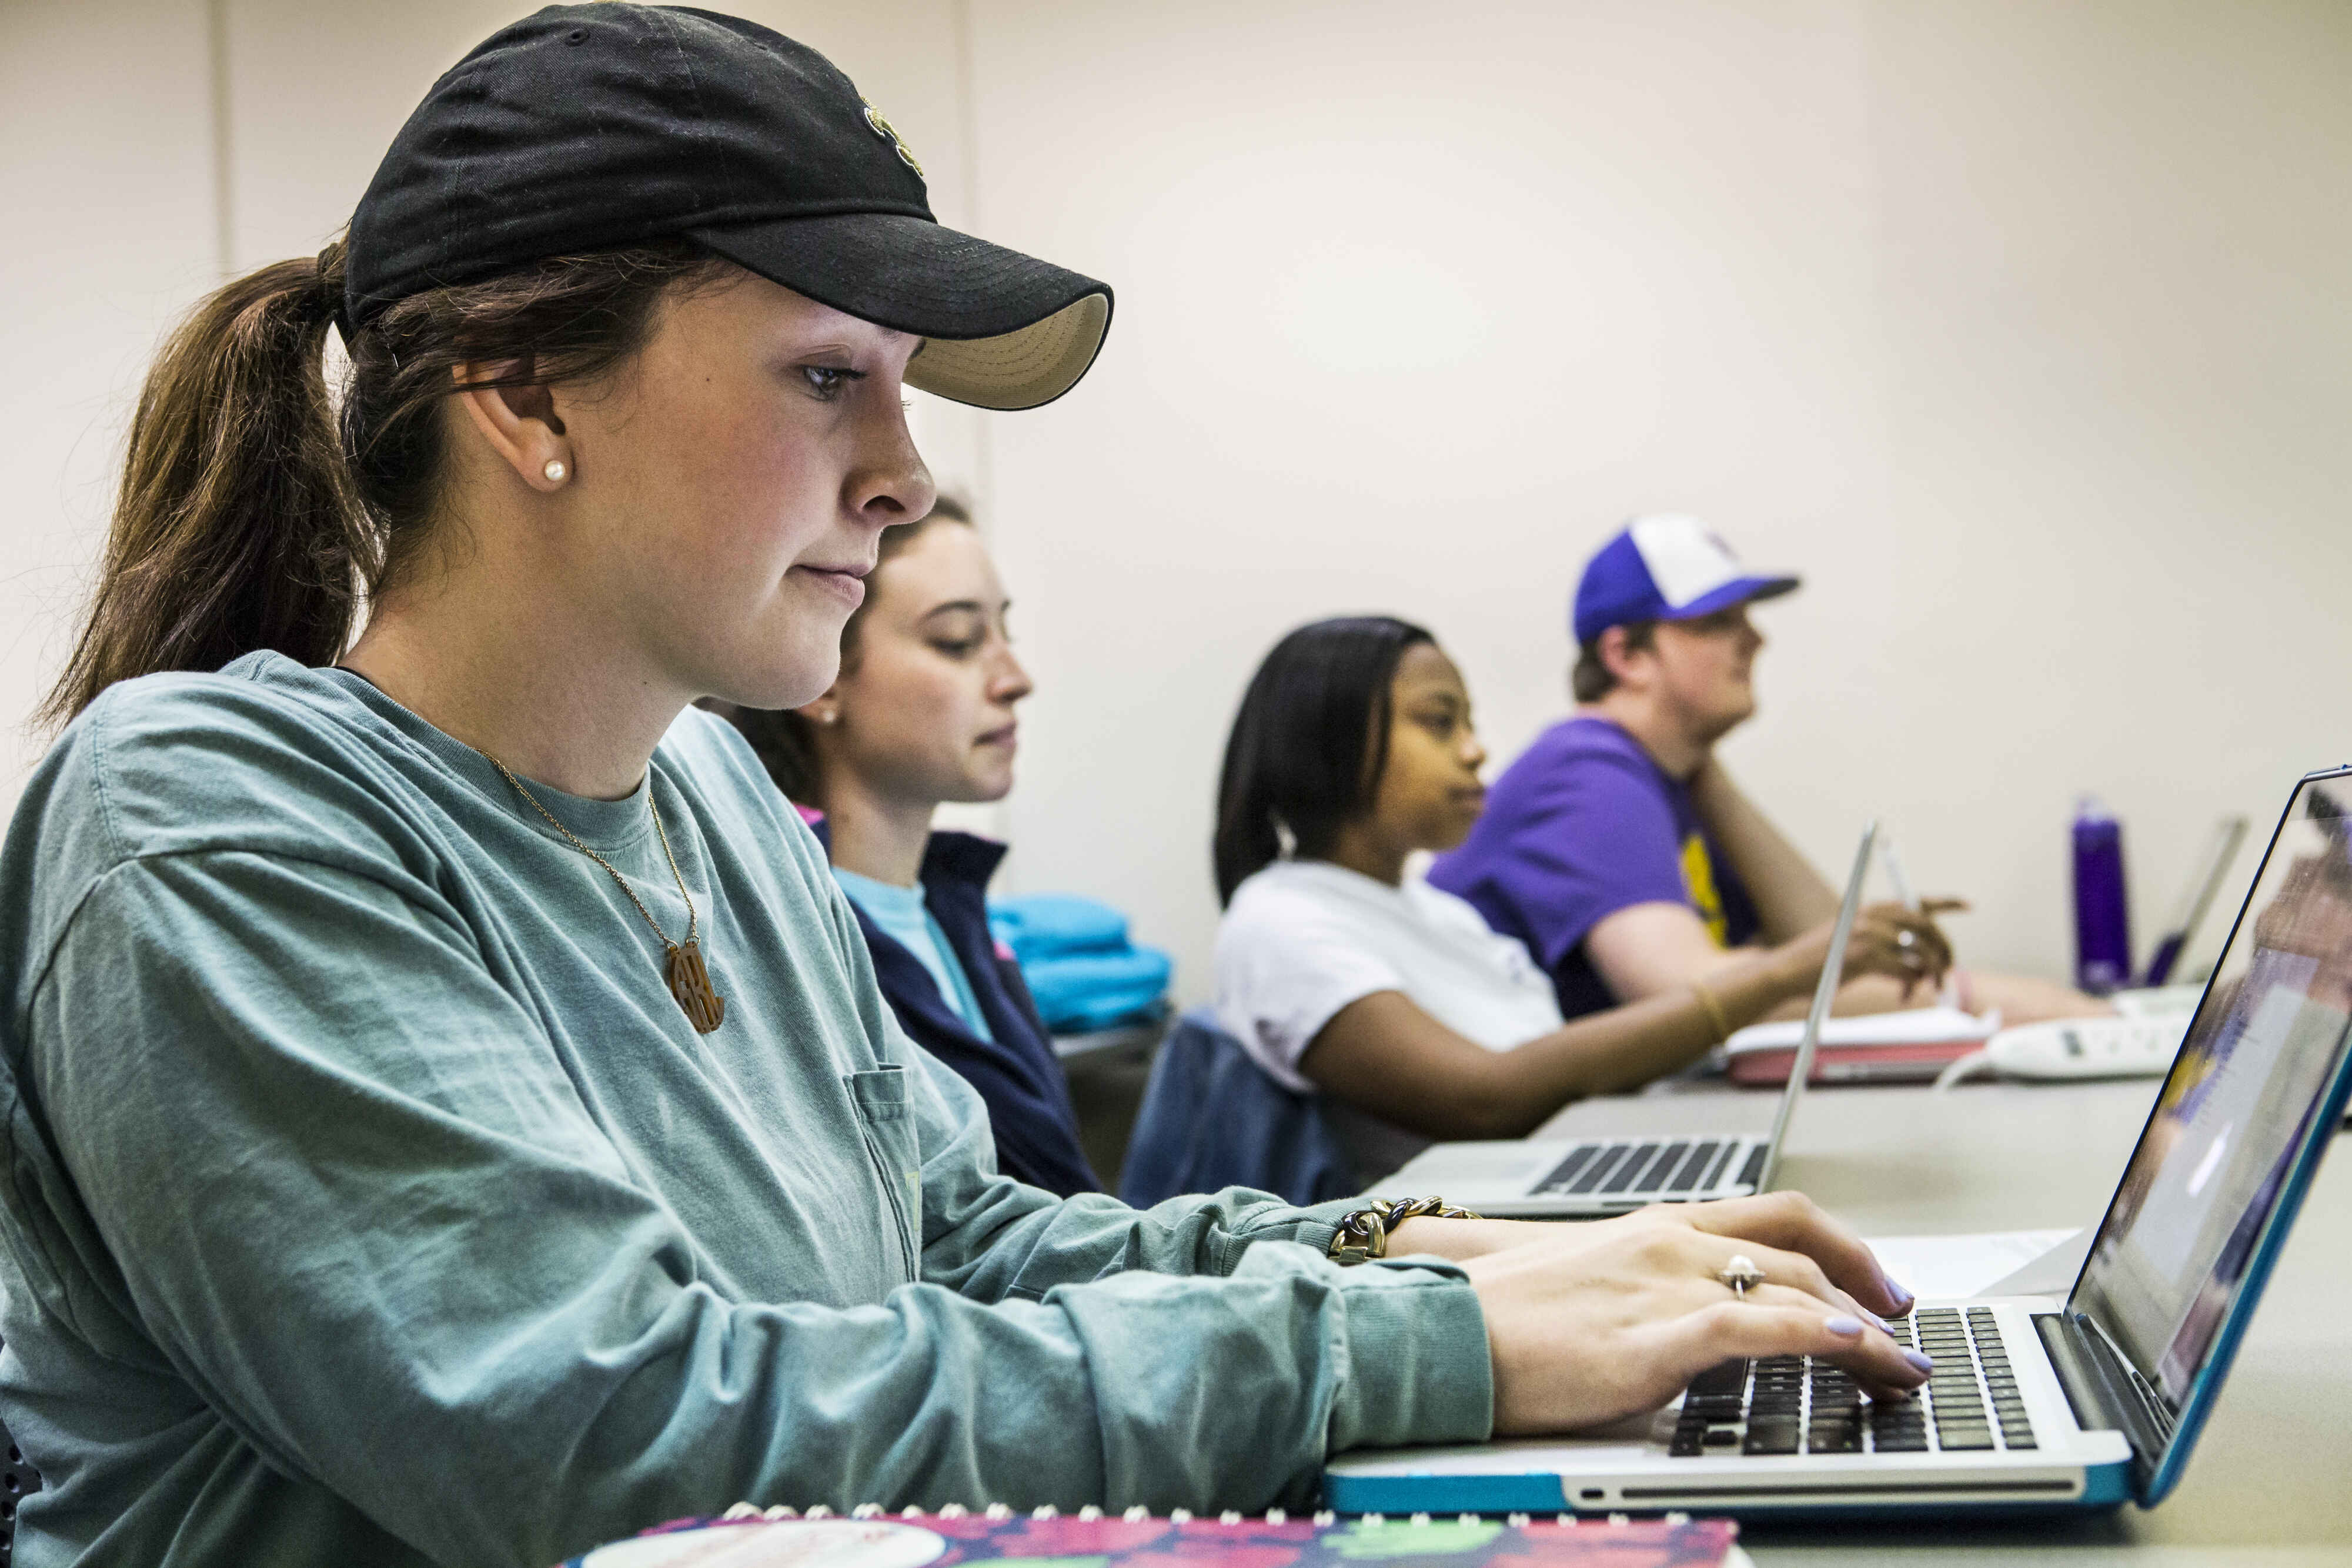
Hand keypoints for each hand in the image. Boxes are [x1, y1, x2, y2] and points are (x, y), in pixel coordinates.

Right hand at [1457, 1192, 1929, 1435]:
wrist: (1436, 1331)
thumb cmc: (1493, 1319)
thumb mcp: (1578, 1286)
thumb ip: (1633, 1292)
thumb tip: (1670, 1324)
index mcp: (1650, 1229)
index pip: (1768, 1216)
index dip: (1839, 1246)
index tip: (1874, 1285)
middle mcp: (1666, 1244)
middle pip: (1796, 1249)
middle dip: (1868, 1290)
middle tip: (1903, 1333)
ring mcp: (1661, 1285)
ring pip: (1791, 1286)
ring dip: (1864, 1331)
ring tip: (1901, 1367)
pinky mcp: (1650, 1337)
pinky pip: (1752, 1324)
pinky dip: (1814, 1334)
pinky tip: (1851, 1348)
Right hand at [1779, 900, 1960, 1001]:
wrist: (1786, 973)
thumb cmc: (1819, 963)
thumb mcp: (1850, 940)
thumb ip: (1882, 940)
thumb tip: (1920, 955)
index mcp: (1870, 909)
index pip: (1916, 900)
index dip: (1946, 902)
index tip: (1969, 905)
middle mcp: (1872, 916)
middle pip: (1927, 927)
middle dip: (1944, 950)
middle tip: (1945, 972)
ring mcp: (1869, 934)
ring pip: (1921, 951)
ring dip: (1930, 973)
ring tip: (1924, 988)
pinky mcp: (1865, 956)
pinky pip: (1908, 970)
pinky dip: (1912, 985)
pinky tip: (1903, 993)